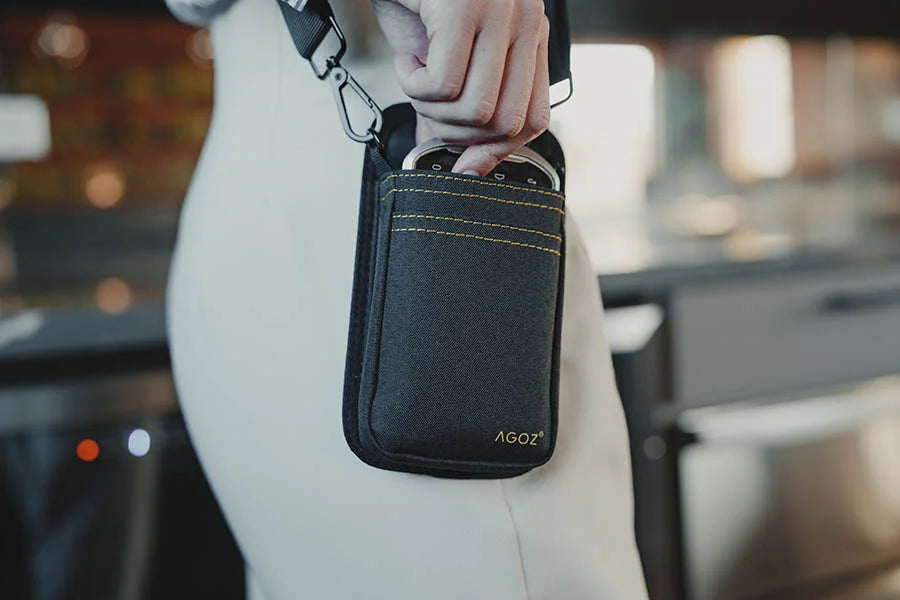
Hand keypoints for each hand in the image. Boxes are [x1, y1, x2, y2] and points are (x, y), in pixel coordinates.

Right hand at [371, 0, 550, 175]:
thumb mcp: (445, 56)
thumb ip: (459, 108)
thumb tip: (460, 165)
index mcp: (527, 33)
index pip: (536, 118)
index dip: (497, 151)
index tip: (464, 163)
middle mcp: (523, 20)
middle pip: (507, 124)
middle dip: (458, 135)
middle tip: (429, 109)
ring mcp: (498, 12)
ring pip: (477, 111)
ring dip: (432, 110)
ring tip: (416, 79)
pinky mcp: (464, 8)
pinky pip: (445, 85)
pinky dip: (414, 87)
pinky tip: (407, 63)